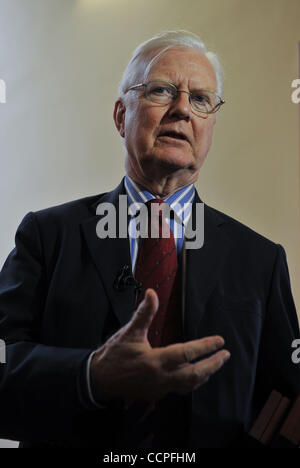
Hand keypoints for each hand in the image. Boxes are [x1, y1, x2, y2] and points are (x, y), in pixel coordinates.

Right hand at [90, 288, 229, 402]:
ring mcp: (160, 388)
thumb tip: (152, 293)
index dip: (205, 347)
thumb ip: (144, 313)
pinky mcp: (156, 393)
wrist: (98, 379)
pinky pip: (180, 389)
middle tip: (225, 355)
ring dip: (205, 374)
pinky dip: (192, 382)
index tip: (219, 341)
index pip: (187, 354)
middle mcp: (161, 378)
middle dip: (213, 365)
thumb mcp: (129, 332)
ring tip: (215, 364)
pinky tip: (196, 376)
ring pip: (189, 385)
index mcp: (155, 361)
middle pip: (195, 375)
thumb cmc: (114, 355)